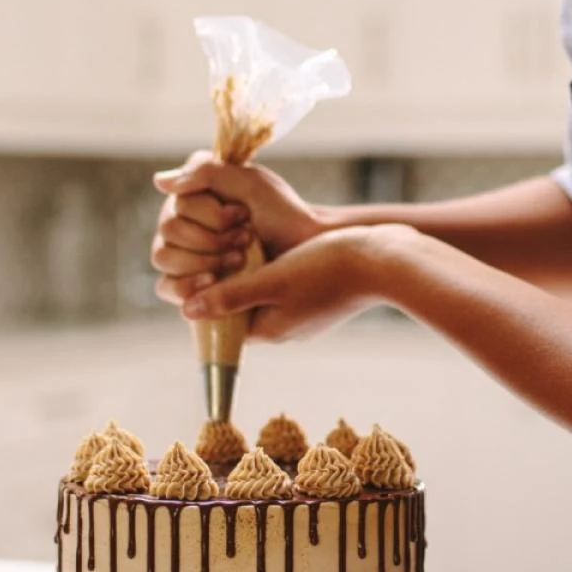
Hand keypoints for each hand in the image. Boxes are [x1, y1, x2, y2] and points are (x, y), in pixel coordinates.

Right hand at [149, 154, 333, 307]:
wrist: (304, 251)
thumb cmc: (281, 213)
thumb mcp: (250, 183)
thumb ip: (206, 173)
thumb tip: (159, 181)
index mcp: (194, 193)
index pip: (178, 204)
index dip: (211, 215)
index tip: (244, 215)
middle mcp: (183, 220)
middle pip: (169, 231)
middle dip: (212, 239)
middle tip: (246, 239)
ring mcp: (183, 252)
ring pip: (163, 257)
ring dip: (204, 260)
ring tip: (238, 260)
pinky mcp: (190, 282)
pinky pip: (165, 287)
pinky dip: (186, 285)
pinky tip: (213, 282)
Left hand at [181, 225, 408, 342]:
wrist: (383, 259)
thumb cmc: (327, 269)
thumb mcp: (271, 280)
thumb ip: (230, 296)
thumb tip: (188, 310)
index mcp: (270, 329)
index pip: (224, 323)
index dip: (207, 296)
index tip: (202, 266)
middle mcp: (285, 327)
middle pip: (241, 307)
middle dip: (228, 280)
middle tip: (223, 247)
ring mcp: (303, 312)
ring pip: (261, 293)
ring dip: (250, 270)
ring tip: (246, 241)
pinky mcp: (317, 296)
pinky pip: (283, 285)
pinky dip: (272, 267)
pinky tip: (274, 243)